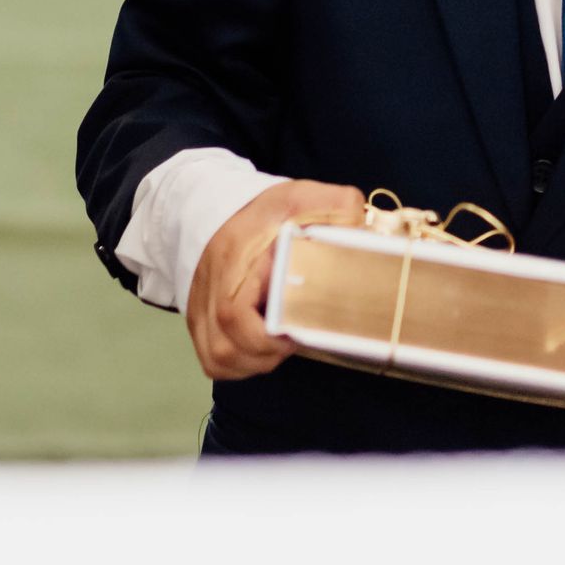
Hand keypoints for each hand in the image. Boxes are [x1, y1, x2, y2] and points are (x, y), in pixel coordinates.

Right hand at [186, 176, 364, 381]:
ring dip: (253, 363)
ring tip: (280, 345)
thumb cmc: (266, 211)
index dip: (266, 336)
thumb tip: (366, 231)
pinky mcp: (199, 319)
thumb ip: (338, 208)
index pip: (234, 314)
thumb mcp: (303, 198)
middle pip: (225, 348)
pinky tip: (260, 350)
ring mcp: (201, 307)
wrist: (225, 208)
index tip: (296, 333)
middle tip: (295, 338)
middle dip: (267, 355)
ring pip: (217, 360)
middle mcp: (211, 289)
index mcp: (237, 261)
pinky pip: (210, 360)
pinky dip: (237, 366)